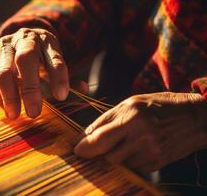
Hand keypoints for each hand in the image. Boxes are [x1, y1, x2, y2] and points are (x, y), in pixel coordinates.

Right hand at [0, 28, 68, 118]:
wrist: (21, 37)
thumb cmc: (43, 55)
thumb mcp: (56, 62)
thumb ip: (68, 77)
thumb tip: (85, 90)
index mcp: (46, 41)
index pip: (55, 58)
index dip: (59, 77)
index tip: (62, 97)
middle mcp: (24, 40)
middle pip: (25, 60)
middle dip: (30, 89)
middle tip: (34, 114)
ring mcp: (4, 48)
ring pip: (3, 72)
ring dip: (8, 96)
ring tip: (14, 115)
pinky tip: (5, 107)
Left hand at [74, 92, 206, 172]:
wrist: (195, 118)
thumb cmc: (160, 105)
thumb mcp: (131, 103)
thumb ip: (107, 119)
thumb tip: (86, 136)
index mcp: (132, 118)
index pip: (100, 139)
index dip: (84, 147)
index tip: (76, 150)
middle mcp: (141, 137)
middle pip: (106, 156)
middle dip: (97, 153)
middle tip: (95, 147)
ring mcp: (150, 153)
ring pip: (118, 164)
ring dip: (112, 156)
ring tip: (121, 143)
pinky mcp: (156, 164)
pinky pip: (132, 167)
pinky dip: (127, 160)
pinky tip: (134, 148)